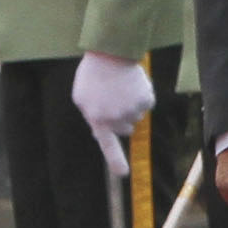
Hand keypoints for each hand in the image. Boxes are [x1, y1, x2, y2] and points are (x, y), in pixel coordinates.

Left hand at [69, 52, 158, 175]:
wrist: (111, 53)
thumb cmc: (92, 75)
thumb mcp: (81, 98)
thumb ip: (91, 115)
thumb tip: (100, 130)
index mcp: (99, 119)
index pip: (108, 146)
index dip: (116, 161)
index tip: (122, 174)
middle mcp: (117, 119)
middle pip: (125, 129)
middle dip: (120, 120)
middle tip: (113, 100)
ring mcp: (133, 110)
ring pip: (135, 117)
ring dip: (129, 106)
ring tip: (120, 89)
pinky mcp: (146, 100)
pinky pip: (146, 105)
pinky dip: (141, 96)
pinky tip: (131, 84)